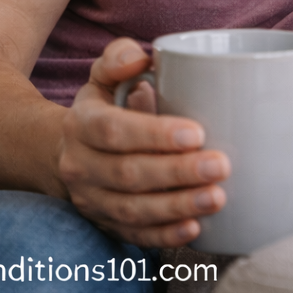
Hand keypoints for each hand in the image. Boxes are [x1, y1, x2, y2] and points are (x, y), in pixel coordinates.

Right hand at [57, 38, 230, 247]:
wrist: (70, 149)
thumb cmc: (105, 104)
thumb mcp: (104, 74)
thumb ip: (119, 58)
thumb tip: (140, 58)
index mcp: (81, 124)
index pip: (114, 131)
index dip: (154, 134)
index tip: (196, 132)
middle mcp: (80, 165)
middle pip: (129, 174)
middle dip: (177, 172)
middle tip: (221, 166)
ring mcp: (91, 199)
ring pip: (132, 209)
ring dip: (177, 206)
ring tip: (216, 197)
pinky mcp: (105, 224)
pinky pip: (133, 235)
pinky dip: (164, 235)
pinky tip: (194, 229)